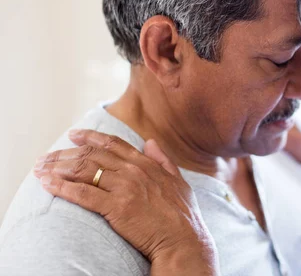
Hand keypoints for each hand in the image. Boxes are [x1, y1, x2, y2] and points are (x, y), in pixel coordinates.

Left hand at [33, 129, 218, 274]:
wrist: (183, 240)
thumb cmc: (183, 215)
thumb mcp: (178, 180)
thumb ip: (163, 160)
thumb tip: (151, 142)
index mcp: (147, 164)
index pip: (114, 144)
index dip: (91, 137)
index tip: (74, 135)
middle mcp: (134, 171)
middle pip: (93, 155)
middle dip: (66, 153)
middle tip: (47, 156)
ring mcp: (125, 188)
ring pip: (84, 171)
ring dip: (58, 168)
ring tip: (41, 168)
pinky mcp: (116, 207)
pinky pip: (83, 194)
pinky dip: (62, 187)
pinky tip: (47, 184)